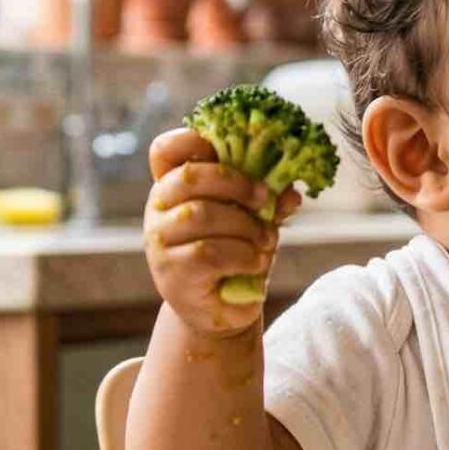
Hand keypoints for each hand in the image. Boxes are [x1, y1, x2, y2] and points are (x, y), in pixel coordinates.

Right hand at [144, 128, 299, 335]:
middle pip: (188, 176)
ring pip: (203, 215)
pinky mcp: (172, 273)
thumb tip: (290, 192)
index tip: (228, 152)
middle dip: (236, 183)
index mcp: (174, 186)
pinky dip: (242, 255)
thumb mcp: (253, 219)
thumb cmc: (234, 255)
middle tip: (264, 199)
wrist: (221, 309)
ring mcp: (160, 242)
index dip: (192, 140)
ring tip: (266, 241)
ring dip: (246, 226)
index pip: (165, 150)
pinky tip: (255, 262)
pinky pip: (209, 252)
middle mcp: (158, 210)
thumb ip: (268, 201)